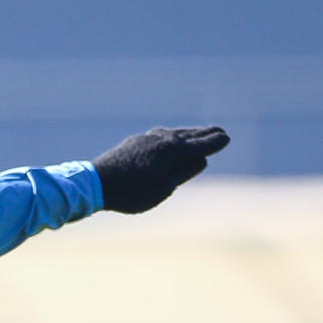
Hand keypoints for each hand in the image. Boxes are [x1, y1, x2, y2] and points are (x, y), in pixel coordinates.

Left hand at [95, 126, 229, 213]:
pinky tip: (168, 138)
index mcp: (172, 151)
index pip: (200, 145)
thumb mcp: (163, 188)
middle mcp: (161, 140)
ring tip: (198, 133)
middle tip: (219, 130)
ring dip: (188, 133)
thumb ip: (184, 172)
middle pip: (188, 135)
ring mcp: (146, 139)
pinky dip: (171, 136)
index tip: (227, 138)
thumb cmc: (132, 192)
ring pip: (173, 134)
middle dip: (204, 133)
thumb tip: (201, 159)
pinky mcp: (133, 142)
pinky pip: (159, 136)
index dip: (214, 143)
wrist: (96, 183)